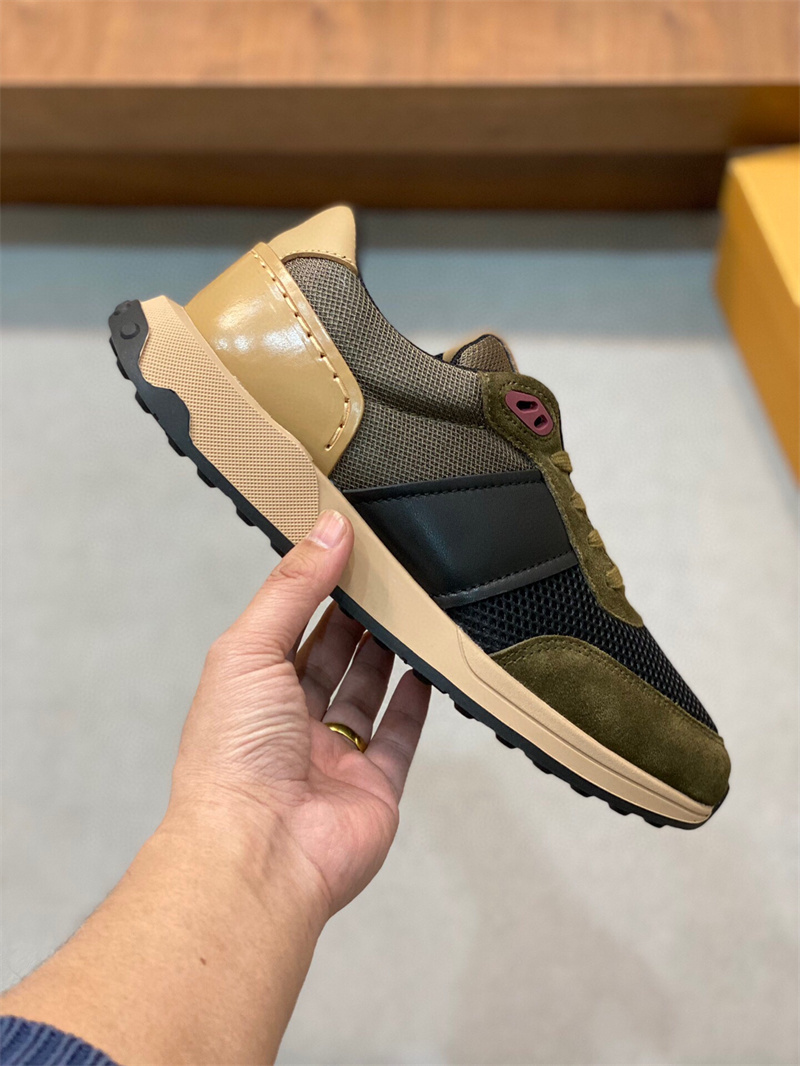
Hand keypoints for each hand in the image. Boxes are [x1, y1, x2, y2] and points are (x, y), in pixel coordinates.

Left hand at [167, 509, 430, 918]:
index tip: (349, 550)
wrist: (260, 852)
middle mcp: (289, 724)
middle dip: (358, 617)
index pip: (289, 628)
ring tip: (413, 608)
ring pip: (367, 692)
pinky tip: (429, 667)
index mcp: (250, 691)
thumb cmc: (233, 757)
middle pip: (332, 658)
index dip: (317, 589)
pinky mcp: (375, 786)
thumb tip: (328, 530)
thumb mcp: (250, 648)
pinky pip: (401, 736)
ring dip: (388, 651)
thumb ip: (293, 588)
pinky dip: (416, 700)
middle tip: (389, 574)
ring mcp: (334, 757)